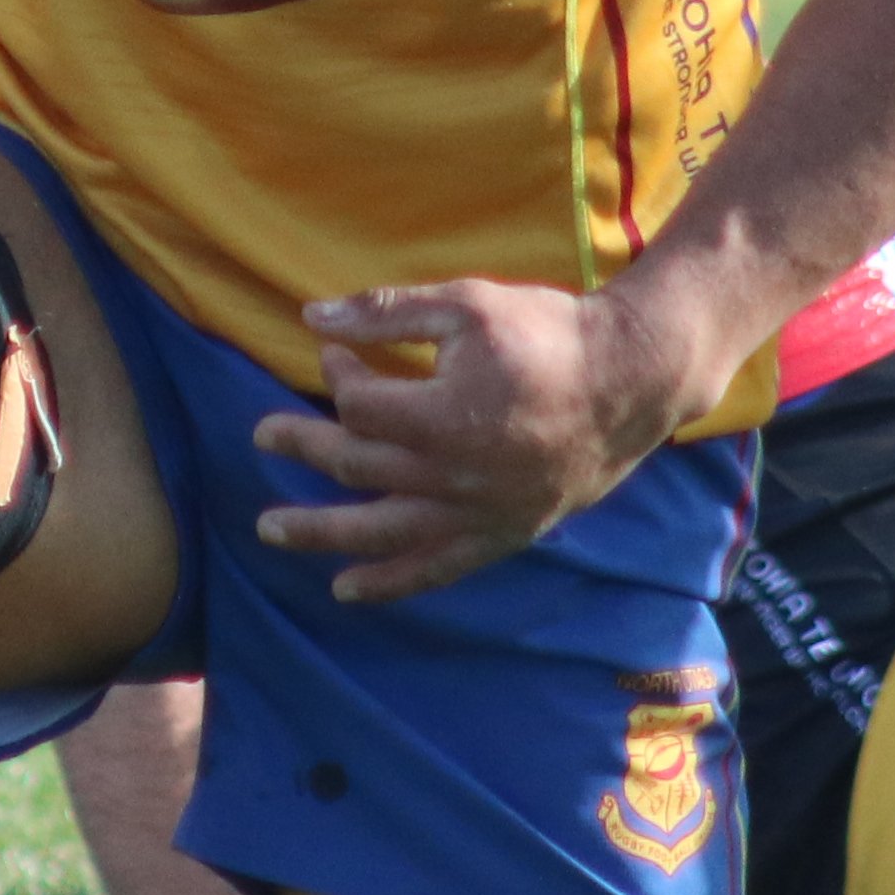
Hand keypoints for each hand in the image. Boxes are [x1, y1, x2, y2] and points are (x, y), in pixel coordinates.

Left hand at [253, 276, 715, 606]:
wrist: (631, 381)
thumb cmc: (548, 334)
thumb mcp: (467, 304)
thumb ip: (387, 312)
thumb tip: (308, 316)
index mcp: (442, 415)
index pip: (360, 405)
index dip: (338, 375)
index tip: (332, 353)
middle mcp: (453, 475)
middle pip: (357, 469)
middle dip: (304, 448)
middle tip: (263, 436)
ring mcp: (477, 513)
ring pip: (382, 533)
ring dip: (321, 533)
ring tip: (272, 530)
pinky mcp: (501, 534)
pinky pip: (435, 569)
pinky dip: (389, 582)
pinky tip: (345, 589)